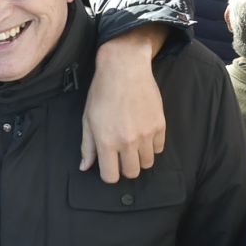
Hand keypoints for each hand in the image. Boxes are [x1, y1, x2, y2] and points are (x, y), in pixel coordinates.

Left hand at [82, 26, 168, 182]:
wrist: (125, 69)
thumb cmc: (102, 93)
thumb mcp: (88, 119)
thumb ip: (88, 146)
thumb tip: (85, 167)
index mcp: (106, 142)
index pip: (111, 176)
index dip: (109, 174)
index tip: (109, 166)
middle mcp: (127, 142)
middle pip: (132, 173)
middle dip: (126, 168)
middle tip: (122, 155)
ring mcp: (146, 134)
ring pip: (148, 163)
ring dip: (140, 158)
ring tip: (133, 144)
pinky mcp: (159, 125)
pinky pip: (159, 148)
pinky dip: (152, 146)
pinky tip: (143, 134)